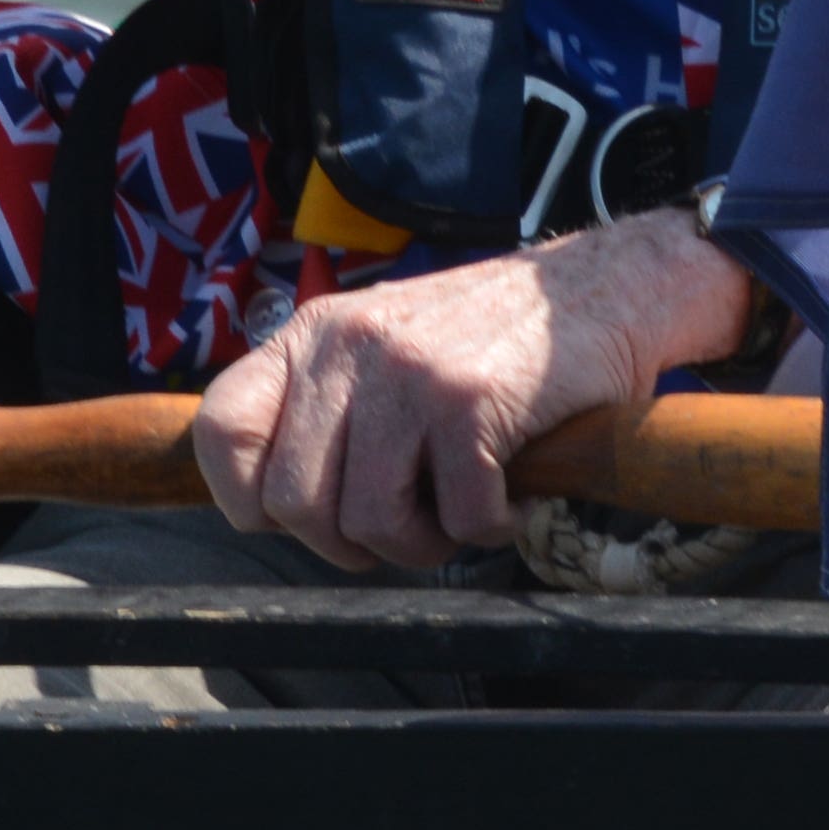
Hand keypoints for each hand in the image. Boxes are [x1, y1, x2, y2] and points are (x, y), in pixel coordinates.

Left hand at [190, 204, 762, 573]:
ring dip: (425, 542)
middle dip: (350, 542)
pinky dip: (491, 527)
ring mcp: (408, 371)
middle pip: (294, 503)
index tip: (304, 516)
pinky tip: (512, 493)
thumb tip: (270, 505)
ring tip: (464, 509)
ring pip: (370, 522)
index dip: (247, 496)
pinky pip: (458, 519)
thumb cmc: (494, 341)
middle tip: (407, 525)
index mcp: (315, 334)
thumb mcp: (386, 347)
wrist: (606, 286)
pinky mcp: (471, 400)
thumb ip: (328, 406)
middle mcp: (348, 344)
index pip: (222, 427)